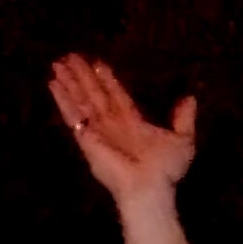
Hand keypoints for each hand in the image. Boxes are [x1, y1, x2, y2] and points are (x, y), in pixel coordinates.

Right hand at [48, 53, 196, 205]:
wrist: (149, 187)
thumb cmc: (166, 168)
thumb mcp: (183, 140)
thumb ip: (183, 119)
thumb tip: (190, 98)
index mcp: (134, 123)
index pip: (117, 96)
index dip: (108, 80)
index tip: (99, 63)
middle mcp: (113, 125)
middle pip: (95, 94)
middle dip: (83, 76)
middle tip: (71, 56)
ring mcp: (97, 130)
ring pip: (81, 100)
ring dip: (70, 82)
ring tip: (57, 63)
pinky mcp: (85, 137)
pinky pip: (71, 114)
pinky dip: (62, 99)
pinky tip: (52, 83)